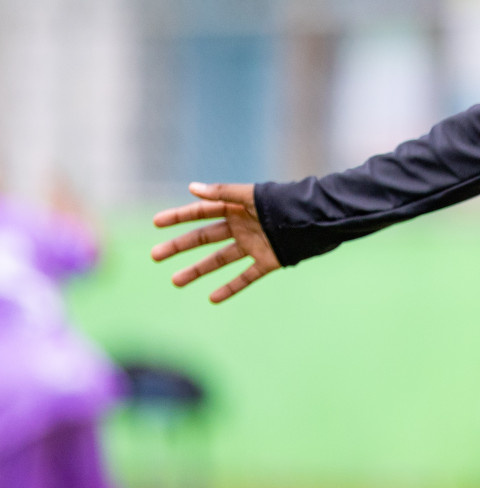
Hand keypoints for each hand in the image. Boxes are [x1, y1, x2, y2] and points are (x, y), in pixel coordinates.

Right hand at [151, 183, 280, 302]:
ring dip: (197, 270)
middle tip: (155, 256)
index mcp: (237, 208)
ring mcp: (253, 245)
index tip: (156, 223)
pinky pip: (245, 276)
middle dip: (179, 246)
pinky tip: (212, 298)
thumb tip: (191, 188)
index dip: (179, 216)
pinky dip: (230, 288)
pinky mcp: (268, 260)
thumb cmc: (283, 203)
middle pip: (204, 237)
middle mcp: (242, 227)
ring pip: (219, 259)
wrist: (316, 219)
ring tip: (175, 280)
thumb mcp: (251, 196)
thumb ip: (222, 193)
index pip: (201, 212)